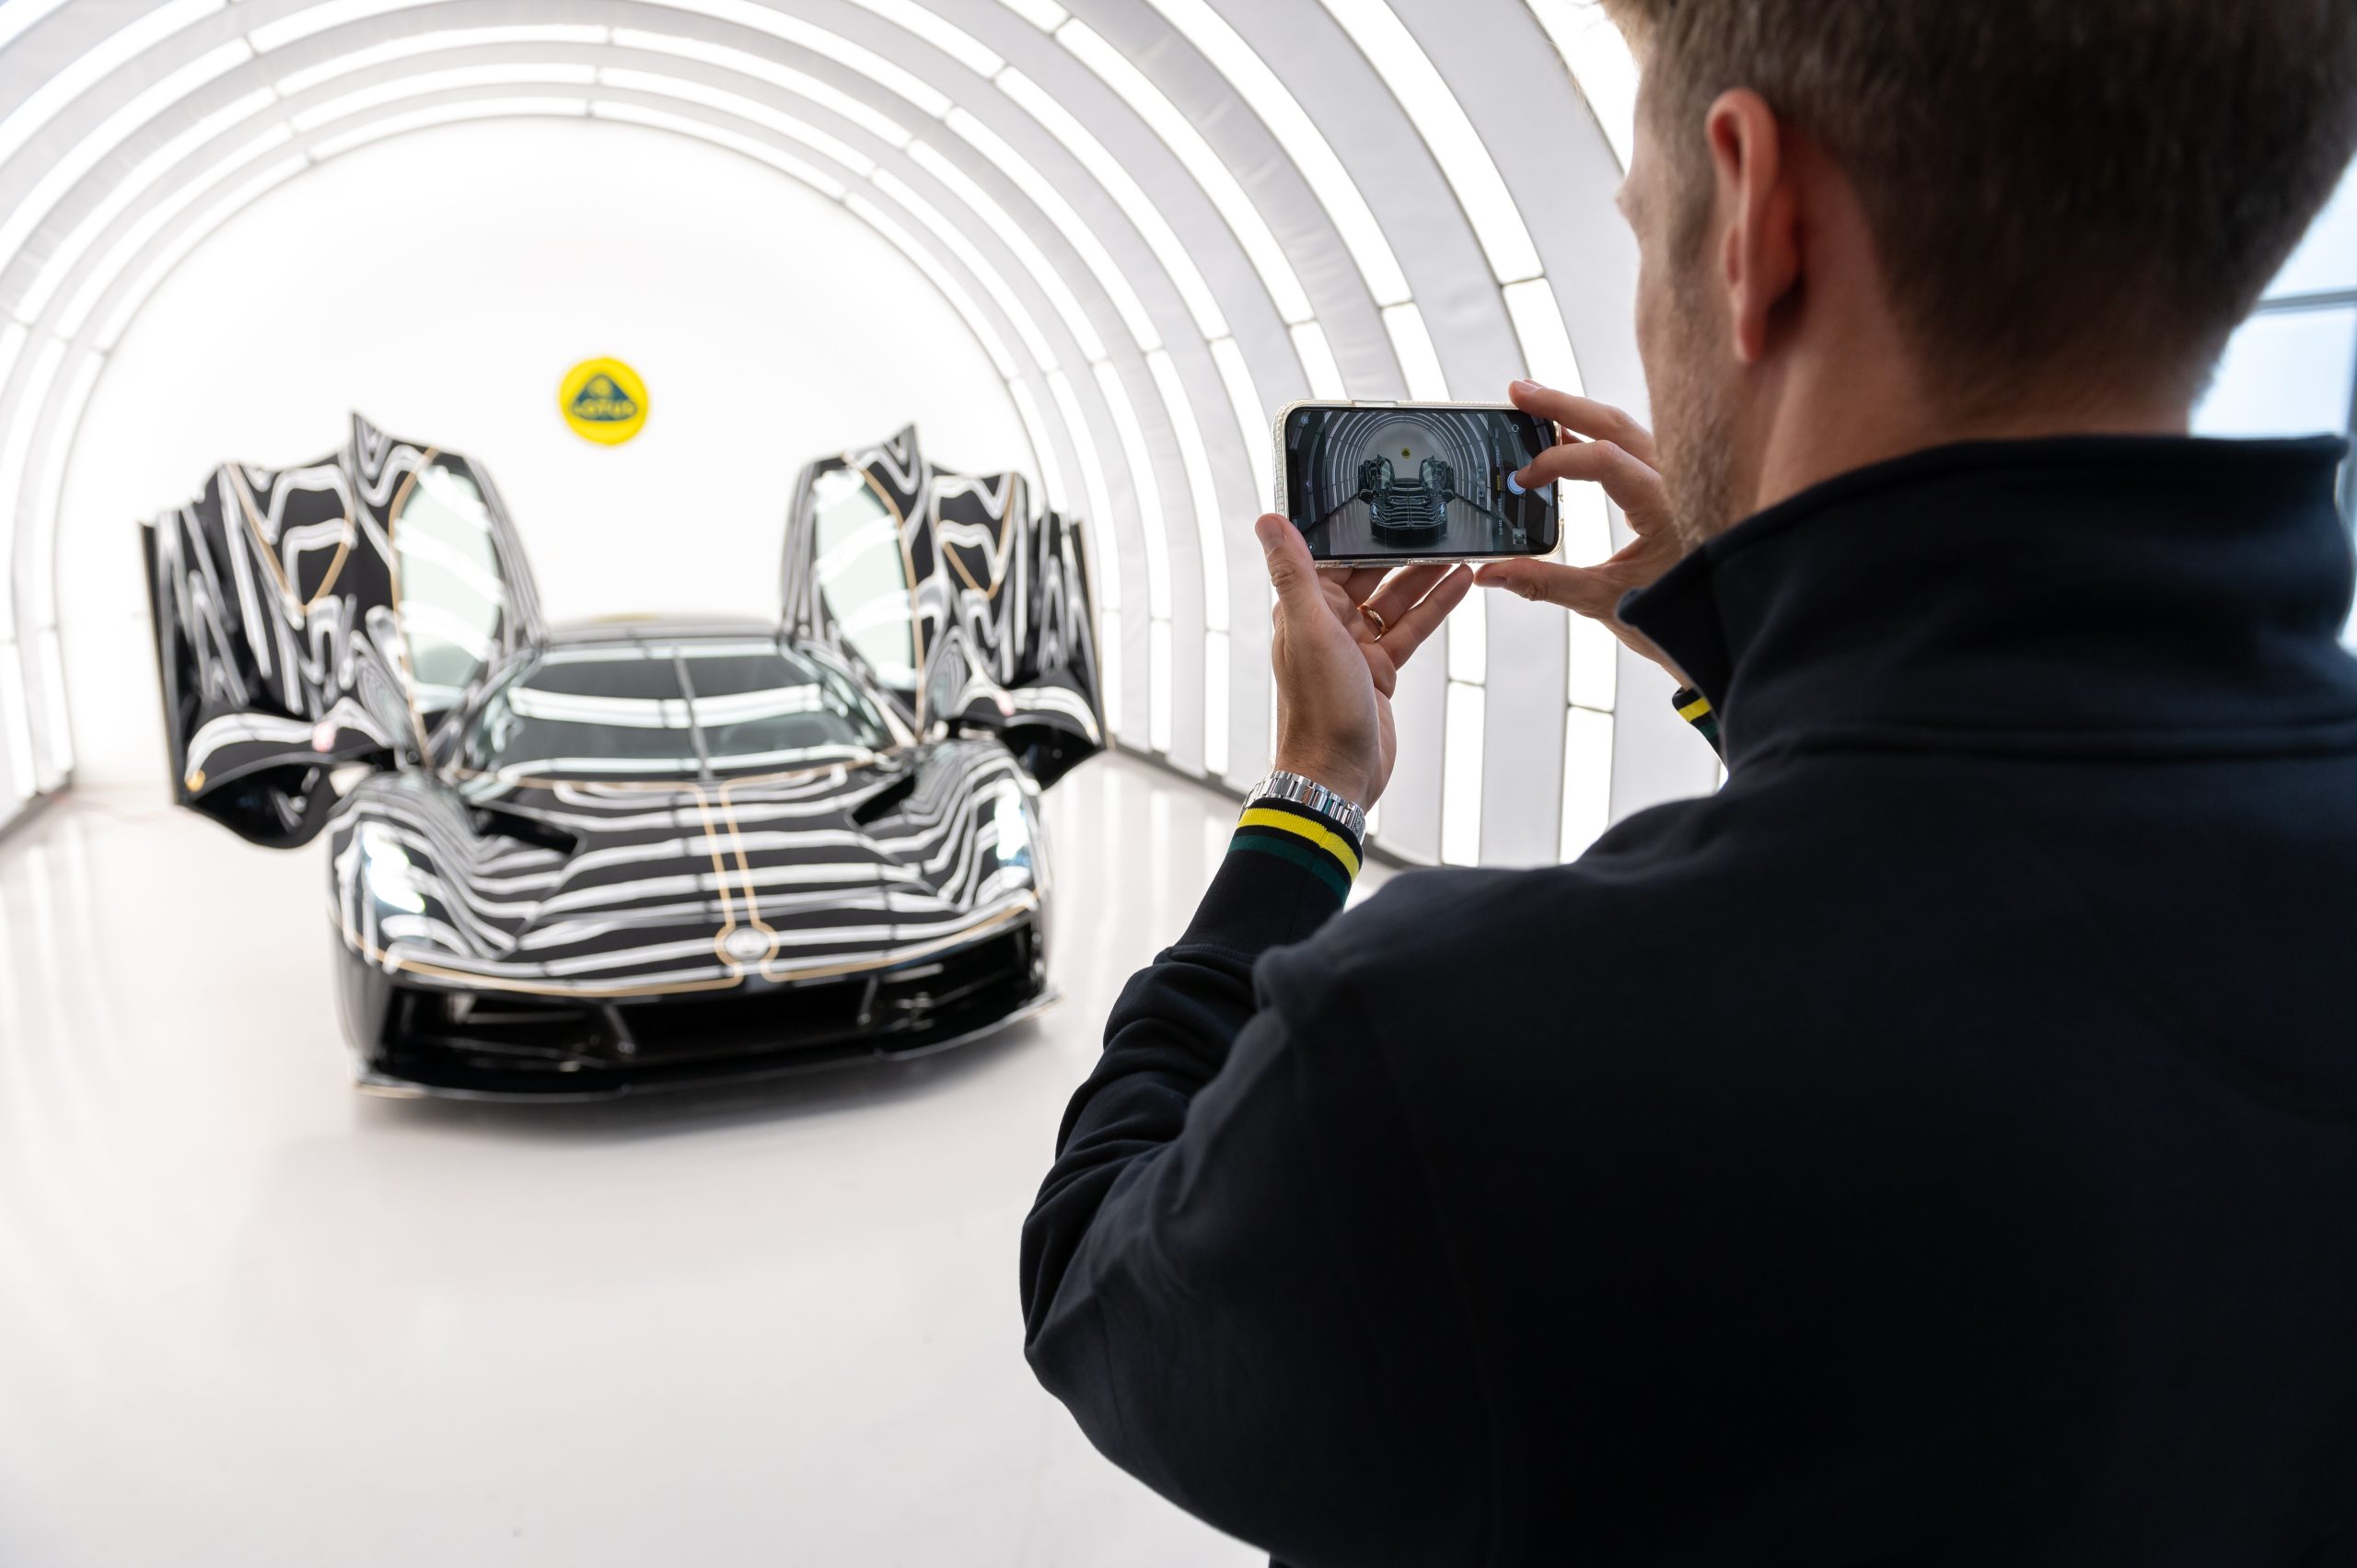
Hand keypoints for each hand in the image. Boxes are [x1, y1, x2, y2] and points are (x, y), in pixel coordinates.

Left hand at [1255, 514, 1469, 809]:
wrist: (1337, 774)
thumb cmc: (1318, 709)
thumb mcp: (1309, 629)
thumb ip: (1293, 573)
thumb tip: (1268, 521)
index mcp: (1303, 608)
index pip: (1335, 556)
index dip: (1362, 532)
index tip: (1389, 504)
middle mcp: (1326, 624)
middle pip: (1370, 574)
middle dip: (1402, 550)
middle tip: (1437, 523)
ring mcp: (1355, 648)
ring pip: (1395, 601)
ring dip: (1425, 576)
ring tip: (1459, 548)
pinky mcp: (1379, 670)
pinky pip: (1409, 630)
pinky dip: (1434, 608)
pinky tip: (1458, 585)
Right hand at [1475, 381, 1690, 684]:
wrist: (1730, 630)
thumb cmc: (1680, 619)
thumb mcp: (1607, 602)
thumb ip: (1545, 583)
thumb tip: (1491, 574)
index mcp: (1666, 505)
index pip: (1603, 459)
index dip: (1554, 462)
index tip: (1521, 481)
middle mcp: (1678, 481)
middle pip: (1615, 423)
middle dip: (1562, 404)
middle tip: (1517, 393)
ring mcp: (1679, 480)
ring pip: (1627, 429)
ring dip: (1580, 413)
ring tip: (1535, 403)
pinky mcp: (1675, 487)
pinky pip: (1635, 447)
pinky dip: (1598, 435)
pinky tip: (1569, 434)